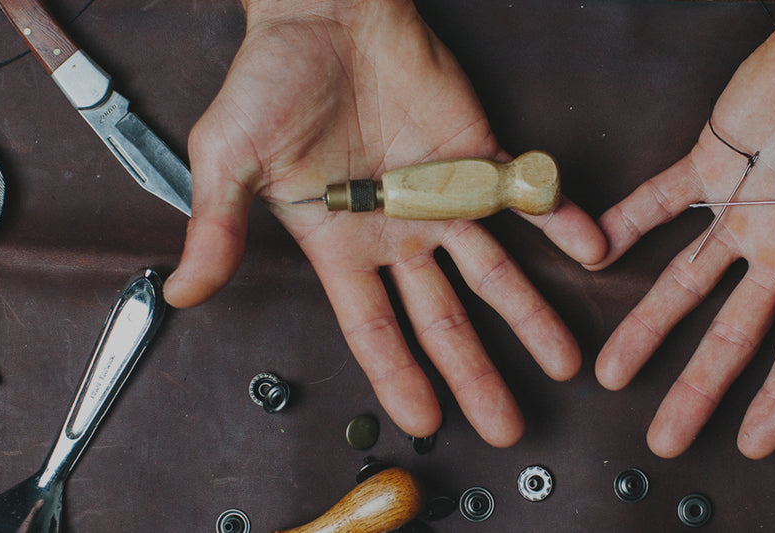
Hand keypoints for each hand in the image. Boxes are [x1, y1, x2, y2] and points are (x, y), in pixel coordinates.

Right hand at [168, 0, 604, 446]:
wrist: (325, 9)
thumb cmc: (271, 76)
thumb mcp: (228, 157)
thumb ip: (216, 228)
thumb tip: (184, 291)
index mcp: (340, 243)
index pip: (376, 329)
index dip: (400, 377)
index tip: (426, 421)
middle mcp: (397, 229)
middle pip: (445, 318)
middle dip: (477, 374)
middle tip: (509, 425)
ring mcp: (442, 194)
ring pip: (494, 271)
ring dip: (530, 316)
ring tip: (565, 361)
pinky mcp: (478, 153)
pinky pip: (525, 196)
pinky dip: (559, 221)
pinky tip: (590, 250)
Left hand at [590, 0, 774, 458]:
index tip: (752, 445)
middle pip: (732, 334)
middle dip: (697, 389)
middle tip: (662, 438)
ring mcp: (746, 204)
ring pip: (686, 281)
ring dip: (649, 325)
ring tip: (610, 371)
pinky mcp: (714, 158)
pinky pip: (659, 198)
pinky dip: (624, 224)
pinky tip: (594, 255)